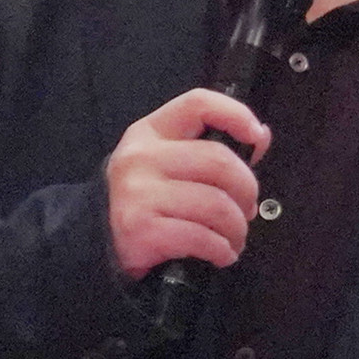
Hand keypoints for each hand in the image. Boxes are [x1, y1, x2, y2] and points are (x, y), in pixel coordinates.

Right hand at [103, 88, 270, 281]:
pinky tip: (220, 254)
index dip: (235, 114)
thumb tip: (259, 137)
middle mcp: (141, 157)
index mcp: (151, 132)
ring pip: (216, 205)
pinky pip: (201, 237)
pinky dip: (221, 250)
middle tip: (247, 210)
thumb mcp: (170, 161)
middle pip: (219, 161)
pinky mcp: (140, 229)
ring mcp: (138, 193)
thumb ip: (211, 146)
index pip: (197, 104)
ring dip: (237, 228)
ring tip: (234, 238)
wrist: (98, 237)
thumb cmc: (147, 196)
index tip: (256, 138)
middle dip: (247, 191)